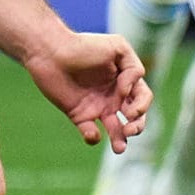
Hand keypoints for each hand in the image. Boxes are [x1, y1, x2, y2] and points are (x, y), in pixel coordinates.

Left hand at [21, 31, 150, 152]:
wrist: (50, 52)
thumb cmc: (83, 46)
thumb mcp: (117, 46)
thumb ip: (133, 67)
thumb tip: (128, 92)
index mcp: (124, 81)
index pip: (143, 98)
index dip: (141, 103)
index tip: (124, 95)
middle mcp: (113, 96)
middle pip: (135, 118)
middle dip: (137, 126)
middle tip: (130, 129)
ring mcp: (97, 107)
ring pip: (116, 130)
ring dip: (120, 140)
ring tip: (119, 148)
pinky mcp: (79, 115)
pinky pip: (91, 133)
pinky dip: (93, 137)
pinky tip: (91, 132)